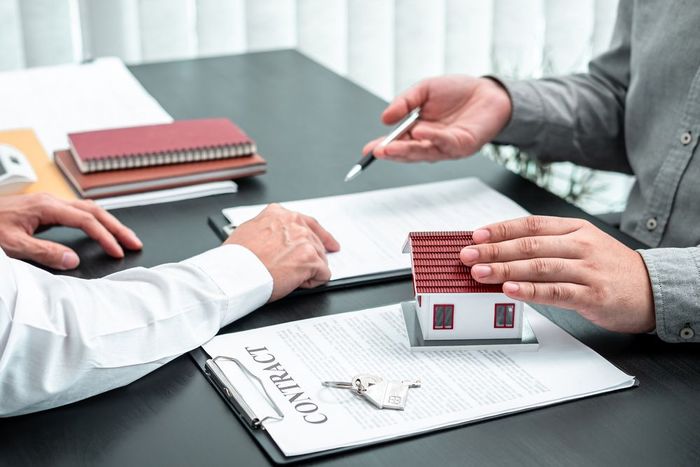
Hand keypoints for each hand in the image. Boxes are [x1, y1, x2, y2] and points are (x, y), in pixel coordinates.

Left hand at [0, 193, 142, 269]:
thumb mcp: (12, 245)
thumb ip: (44, 252)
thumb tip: (72, 259)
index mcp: (46, 207)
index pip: (86, 221)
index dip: (105, 237)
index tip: (117, 251)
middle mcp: (50, 201)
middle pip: (94, 210)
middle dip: (117, 227)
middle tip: (134, 242)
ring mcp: (48, 203)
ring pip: (88, 209)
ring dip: (109, 223)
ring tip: (124, 237)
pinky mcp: (44, 209)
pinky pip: (78, 211)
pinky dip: (95, 220)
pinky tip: (99, 228)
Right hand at [225, 204, 339, 300]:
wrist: (235, 273)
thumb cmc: (237, 258)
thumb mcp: (248, 229)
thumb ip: (268, 228)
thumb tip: (275, 236)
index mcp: (278, 214)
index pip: (307, 223)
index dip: (318, 236)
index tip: (329, 244)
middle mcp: (294, 223)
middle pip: (316, 241)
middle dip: (311, 257)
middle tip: (298, 269)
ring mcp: (304, 240)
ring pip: (320, 258)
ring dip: (309, 270)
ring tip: (289, 277)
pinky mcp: (310, 259)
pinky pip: (323, 274)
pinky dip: (313, 282)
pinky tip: (298, 283)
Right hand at [363, 76, 511, 162]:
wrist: (488, 91)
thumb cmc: (457, 92)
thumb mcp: (424, 90)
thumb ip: (404, 102)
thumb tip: (384, 118)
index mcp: (418, 131)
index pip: (397, 143)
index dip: (382, 148)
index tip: (368, 150)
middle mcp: (430, 143)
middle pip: (408, 153)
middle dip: (392, 153)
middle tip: (378, 152)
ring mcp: (446, 147)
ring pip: (424, 152)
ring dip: (407, 150)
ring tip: (391, 147)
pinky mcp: (463, 146)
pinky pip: (445, 143)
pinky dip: (432, 137)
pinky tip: (421, 131)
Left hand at [459, 216, 655, 332]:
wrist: (652, 289)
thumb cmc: (608, 268)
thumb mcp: (581, 245)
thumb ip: (547, 245)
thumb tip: (502, 250)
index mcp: (574, 229)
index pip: (531, 224)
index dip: (500, 229)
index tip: (475, 235)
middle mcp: (580, 245)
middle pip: (529, 244)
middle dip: (493, 249)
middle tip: (466, 255)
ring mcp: (587, 270)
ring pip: (539, 267)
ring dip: (504, 269)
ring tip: (479, 272)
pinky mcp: (592, 295)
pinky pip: (556, 292)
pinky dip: (530, 290)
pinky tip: (509, 289)